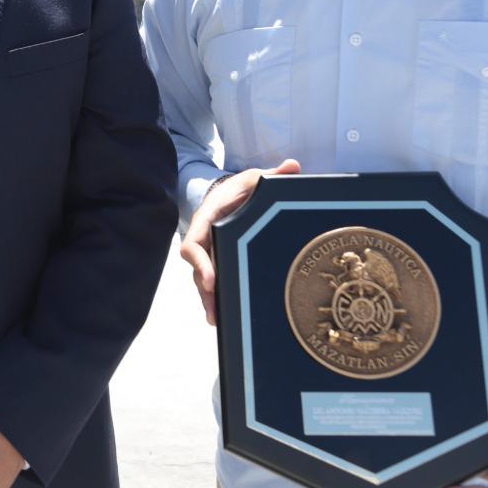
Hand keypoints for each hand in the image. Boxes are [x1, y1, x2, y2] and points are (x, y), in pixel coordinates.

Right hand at [178, 159, 299, 325]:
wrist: (231, 193)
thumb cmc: (242, 188)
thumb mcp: (255, 178)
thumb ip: (273, 175)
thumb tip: (293, 165)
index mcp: (208, 218)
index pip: (194, 243)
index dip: (200, 263)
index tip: (211, 280)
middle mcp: (204, 238)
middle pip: (197, 269)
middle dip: (205, 292)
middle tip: (216, 313)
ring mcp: (209, 252)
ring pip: (203, 279)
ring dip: (209, 300)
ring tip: (218, 321)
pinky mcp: (217, 261)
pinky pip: (213, 281)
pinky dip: (216, 298)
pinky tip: (224, 318)